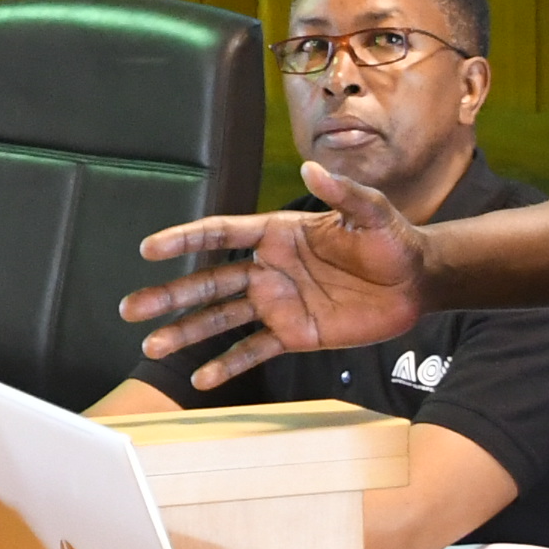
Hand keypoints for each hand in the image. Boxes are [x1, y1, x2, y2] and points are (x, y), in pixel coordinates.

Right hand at [118, 164, 430, 388]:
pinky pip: (254, 350)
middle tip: (130, 307)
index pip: (222, 234)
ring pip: (221, 318)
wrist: (417, 282)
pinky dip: (227, 365)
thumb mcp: (372, 212)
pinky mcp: (295, 333)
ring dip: (186, 331)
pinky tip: (201, 380)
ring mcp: (278, 303)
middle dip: (169, 294)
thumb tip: (312, 168)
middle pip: (208, 281)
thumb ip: (341, 193)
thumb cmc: (394, 239)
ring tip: (151, 344)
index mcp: (279, 233)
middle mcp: (269, 268)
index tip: (150, 248)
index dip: (186, 240)